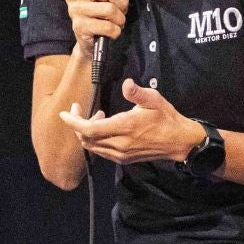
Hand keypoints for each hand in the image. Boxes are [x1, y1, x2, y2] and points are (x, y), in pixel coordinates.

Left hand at [59, 80, 204, 165]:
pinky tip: (104, 128)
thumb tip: (127, 84)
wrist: (178, 142)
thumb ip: (137, 92)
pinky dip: (95, 140)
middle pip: (86, 139)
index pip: (90, 129)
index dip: (74, 122)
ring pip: (91, 147)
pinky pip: (100, 151)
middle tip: (79, 110)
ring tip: (96, 116)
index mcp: (125, 127)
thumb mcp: (155, 99)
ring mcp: (121, 154)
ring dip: (86, 132)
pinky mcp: (123, 159)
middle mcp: (120, 144)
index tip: (65, 113)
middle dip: (77, 124)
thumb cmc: (166, 118)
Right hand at [63, 0, 143, 56]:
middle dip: (122, 1)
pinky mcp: (79, 27)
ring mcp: (74, 10)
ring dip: (120, 18)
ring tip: (116, 21)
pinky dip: (115, 31)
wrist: (91, 41)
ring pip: (109, 9)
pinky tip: (111, 31)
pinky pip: (107, 26)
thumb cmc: (103, 11)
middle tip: (121, 9)